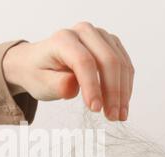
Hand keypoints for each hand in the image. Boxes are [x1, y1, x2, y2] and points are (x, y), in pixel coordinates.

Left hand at [3, 22, 134, 120]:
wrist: (39, 63)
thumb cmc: (39, 73)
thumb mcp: (40, 83)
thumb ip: (56, 85)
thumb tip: (74, 86)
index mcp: (63, 39)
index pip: (84, 61)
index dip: (92, 86)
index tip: (95, 109)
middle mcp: (84, 32)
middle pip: (107, 60)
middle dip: (112, 92)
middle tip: (112, 117)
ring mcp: (100, 36)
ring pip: (120, 63)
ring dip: (123, 92)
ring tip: (119, 116)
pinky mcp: (111, 44)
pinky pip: (125, 65)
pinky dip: (126, 86)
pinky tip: (122, 105)